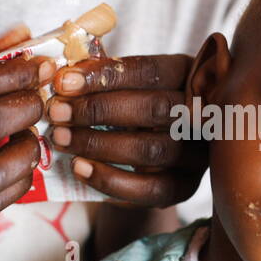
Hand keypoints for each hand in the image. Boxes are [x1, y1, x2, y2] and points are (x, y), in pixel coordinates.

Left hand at [47, 54, 206, 207]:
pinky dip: (110, 179)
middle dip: (99, 109)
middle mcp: (203, 115)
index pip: (151, 71)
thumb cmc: (133, 109)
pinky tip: (79, 168)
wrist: (150, 158)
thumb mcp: (127, 86)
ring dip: (98, 143)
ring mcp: (198, 154)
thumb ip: (105, 77)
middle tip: (57, 111)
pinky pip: (149, 189)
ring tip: (62, 138)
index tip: (64, 81)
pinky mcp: (185, 187)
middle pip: (154, 108)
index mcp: (191, 76)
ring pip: (150, 149)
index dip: (107, 75)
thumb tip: (62, 73)